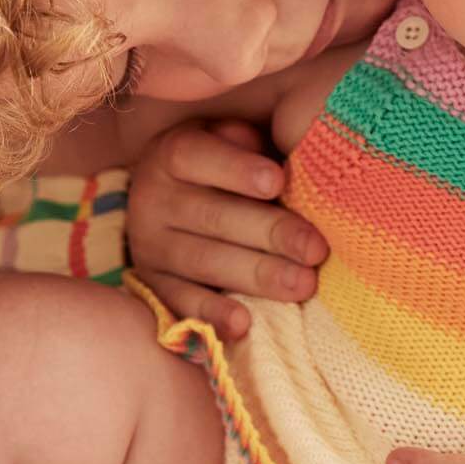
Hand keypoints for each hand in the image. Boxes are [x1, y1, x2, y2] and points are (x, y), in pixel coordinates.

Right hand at [126, 119, 327, 338]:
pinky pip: (178, 302)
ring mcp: (149, 245)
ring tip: (301, 286)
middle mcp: (153, 198)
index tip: (278, 182)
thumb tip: (292, 147)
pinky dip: (211, 315)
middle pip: (212, 216)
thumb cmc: (232, 165)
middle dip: (269, 233)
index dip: (236, 169)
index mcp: (173, 153)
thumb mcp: (240, 139)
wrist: (180, 198)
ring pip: (202, 261)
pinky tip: (244, 324)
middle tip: (315, 250)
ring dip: (255, 276)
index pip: (196, 156)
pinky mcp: (152, 284)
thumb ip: (259, 139)